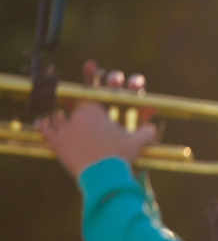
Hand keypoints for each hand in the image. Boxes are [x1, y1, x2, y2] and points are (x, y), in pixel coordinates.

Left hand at [36, 61, 155, 177]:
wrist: (105, 174)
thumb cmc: (120, 155)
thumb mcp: (135, 142)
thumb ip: (145, 132)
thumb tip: (153, 129)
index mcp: (96, 110)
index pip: (91, 90)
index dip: (90, 76)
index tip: (89, 65)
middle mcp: (78, 115)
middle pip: (70, 100)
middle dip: (69, 97)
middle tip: (67, 93)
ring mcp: (66, 128)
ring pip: (56, 114)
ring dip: (55, 113)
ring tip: (54, 112)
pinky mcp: (57, 142)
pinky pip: (45, 129)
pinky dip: (42, 125)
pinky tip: (40, 122)